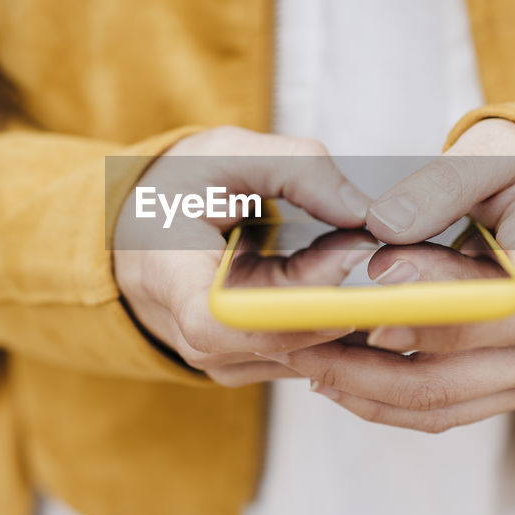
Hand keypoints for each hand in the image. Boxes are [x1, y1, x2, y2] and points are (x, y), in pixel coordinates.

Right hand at [113, 126, 374, 385]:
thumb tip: (361, 212)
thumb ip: (297, 168)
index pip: (220, 324)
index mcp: (171, 279)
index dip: (288, 314)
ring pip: (304, 351)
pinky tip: (347, 272)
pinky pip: (306, 350)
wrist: (142, 225)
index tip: (343, 279)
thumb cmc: (178, 187)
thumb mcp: (228, 152)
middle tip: (372, 242)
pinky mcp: (248, 362)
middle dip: (340, 296)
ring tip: (361, 248)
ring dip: (346, 306)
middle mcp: (193, 335)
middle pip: (281, 338)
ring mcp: (222, 357)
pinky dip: (336, 314)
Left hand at [271, 118, 514, 430]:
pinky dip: (383, 400)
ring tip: (303, 358)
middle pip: (450, 372)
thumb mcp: (492, 153)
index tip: (362, 307)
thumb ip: (439, 186)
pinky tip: (333, 376)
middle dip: (364, 363)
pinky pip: (442, 410)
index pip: (492, 306)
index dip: (425, 315)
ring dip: (362, 389)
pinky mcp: (513, 388)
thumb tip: (381, 229)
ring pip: (437, 402)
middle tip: (298, 340)